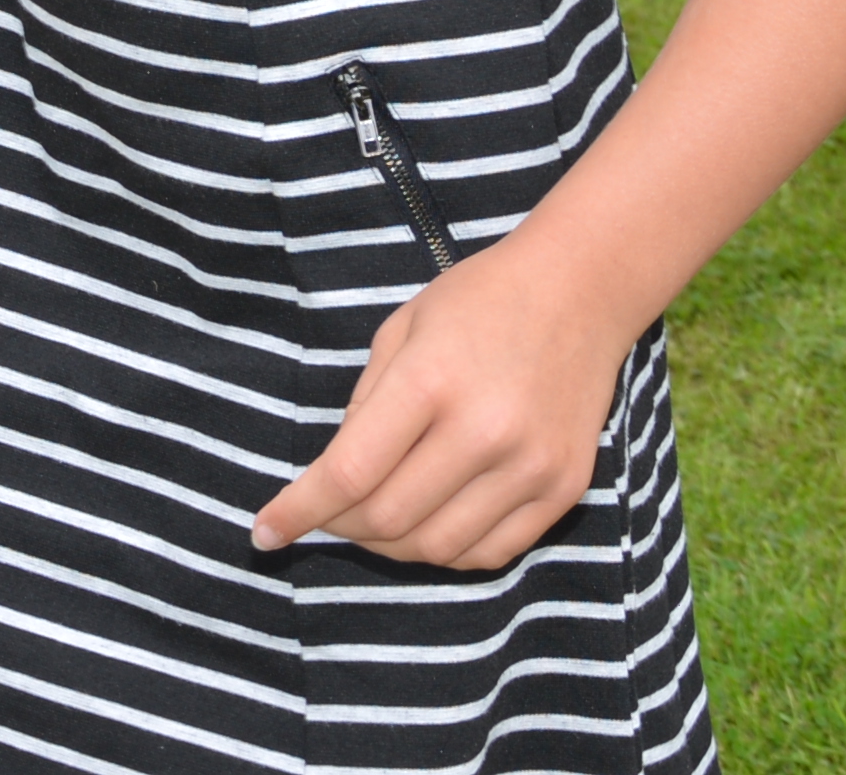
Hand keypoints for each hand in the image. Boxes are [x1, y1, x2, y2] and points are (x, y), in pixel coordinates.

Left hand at [248, 245, 626, 569]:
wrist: (580, 291)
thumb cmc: (478, 302)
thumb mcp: (399, 331)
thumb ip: (363, 406)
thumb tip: (332, 479)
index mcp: (429, 381)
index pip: (348, 473)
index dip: (299, 511)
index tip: (265, 532)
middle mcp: (483, 430)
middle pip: (387, 519)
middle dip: (339, 528)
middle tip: (324, 516)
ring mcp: (529, 466)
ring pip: (436, 548)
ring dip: (389, 546)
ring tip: (372, 520)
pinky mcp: (563, 488)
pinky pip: (490, 553)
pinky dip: (445, 552)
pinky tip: (427, 525)